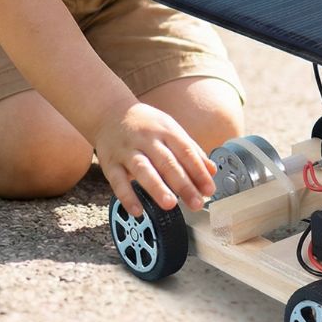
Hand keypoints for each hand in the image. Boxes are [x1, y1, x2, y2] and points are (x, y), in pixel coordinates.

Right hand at [94, 99, 216, 216]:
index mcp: (165, 130)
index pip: (186, 151)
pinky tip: (138, 210)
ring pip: (143, 170)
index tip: (209, 189)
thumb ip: (191, 150)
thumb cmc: (145, 124)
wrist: (109, 111)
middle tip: (197, 203)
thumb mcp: (170, 129)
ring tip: (170, 204)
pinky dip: (127, 197)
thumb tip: (212, 171)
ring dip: (157, 187)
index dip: (199, 171)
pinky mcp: (110, 163)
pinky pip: (118, 182)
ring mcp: (127, 151)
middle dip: (183, 184)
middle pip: (167, 162)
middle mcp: (147, 139)